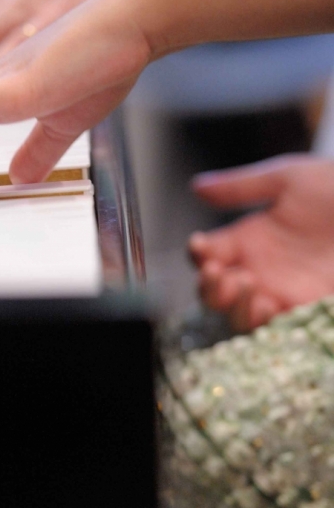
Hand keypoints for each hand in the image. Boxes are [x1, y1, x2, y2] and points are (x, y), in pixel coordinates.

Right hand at [188, 155, 333, 331]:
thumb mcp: (288, 178)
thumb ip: (241, 186)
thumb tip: (196, 188)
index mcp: (248, 239)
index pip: (207, 254)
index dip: (198, 253)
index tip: (200, 245)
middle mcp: (260, 270)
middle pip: (215, 293)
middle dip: (209, 287)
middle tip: (220, 272)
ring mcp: (283, 293)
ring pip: (240, 317)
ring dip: (234, 307)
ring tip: (248, 286)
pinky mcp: (311, 310)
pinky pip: (279, 329)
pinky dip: (265, 324)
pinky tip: (268, 305)